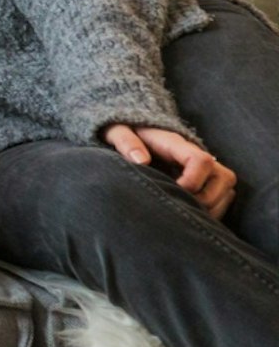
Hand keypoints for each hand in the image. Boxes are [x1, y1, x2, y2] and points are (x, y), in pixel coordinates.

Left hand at [102, 124, 236, 220]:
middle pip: (224, 178)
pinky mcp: (208, 183)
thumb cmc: (126, 134)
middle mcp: (200, 157)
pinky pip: (224, 201)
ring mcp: (208, 170)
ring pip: (228, 192)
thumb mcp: (118, 131)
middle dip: (203, 200)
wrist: (134, 134)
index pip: (201, 161)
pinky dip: (212, 213)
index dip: (192, 181)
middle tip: (176, 206)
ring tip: (182, 212)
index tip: (173, 191)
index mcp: (177, 145)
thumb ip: (125, 142)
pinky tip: (188, 215)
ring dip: (210, 209)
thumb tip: (141, 160)